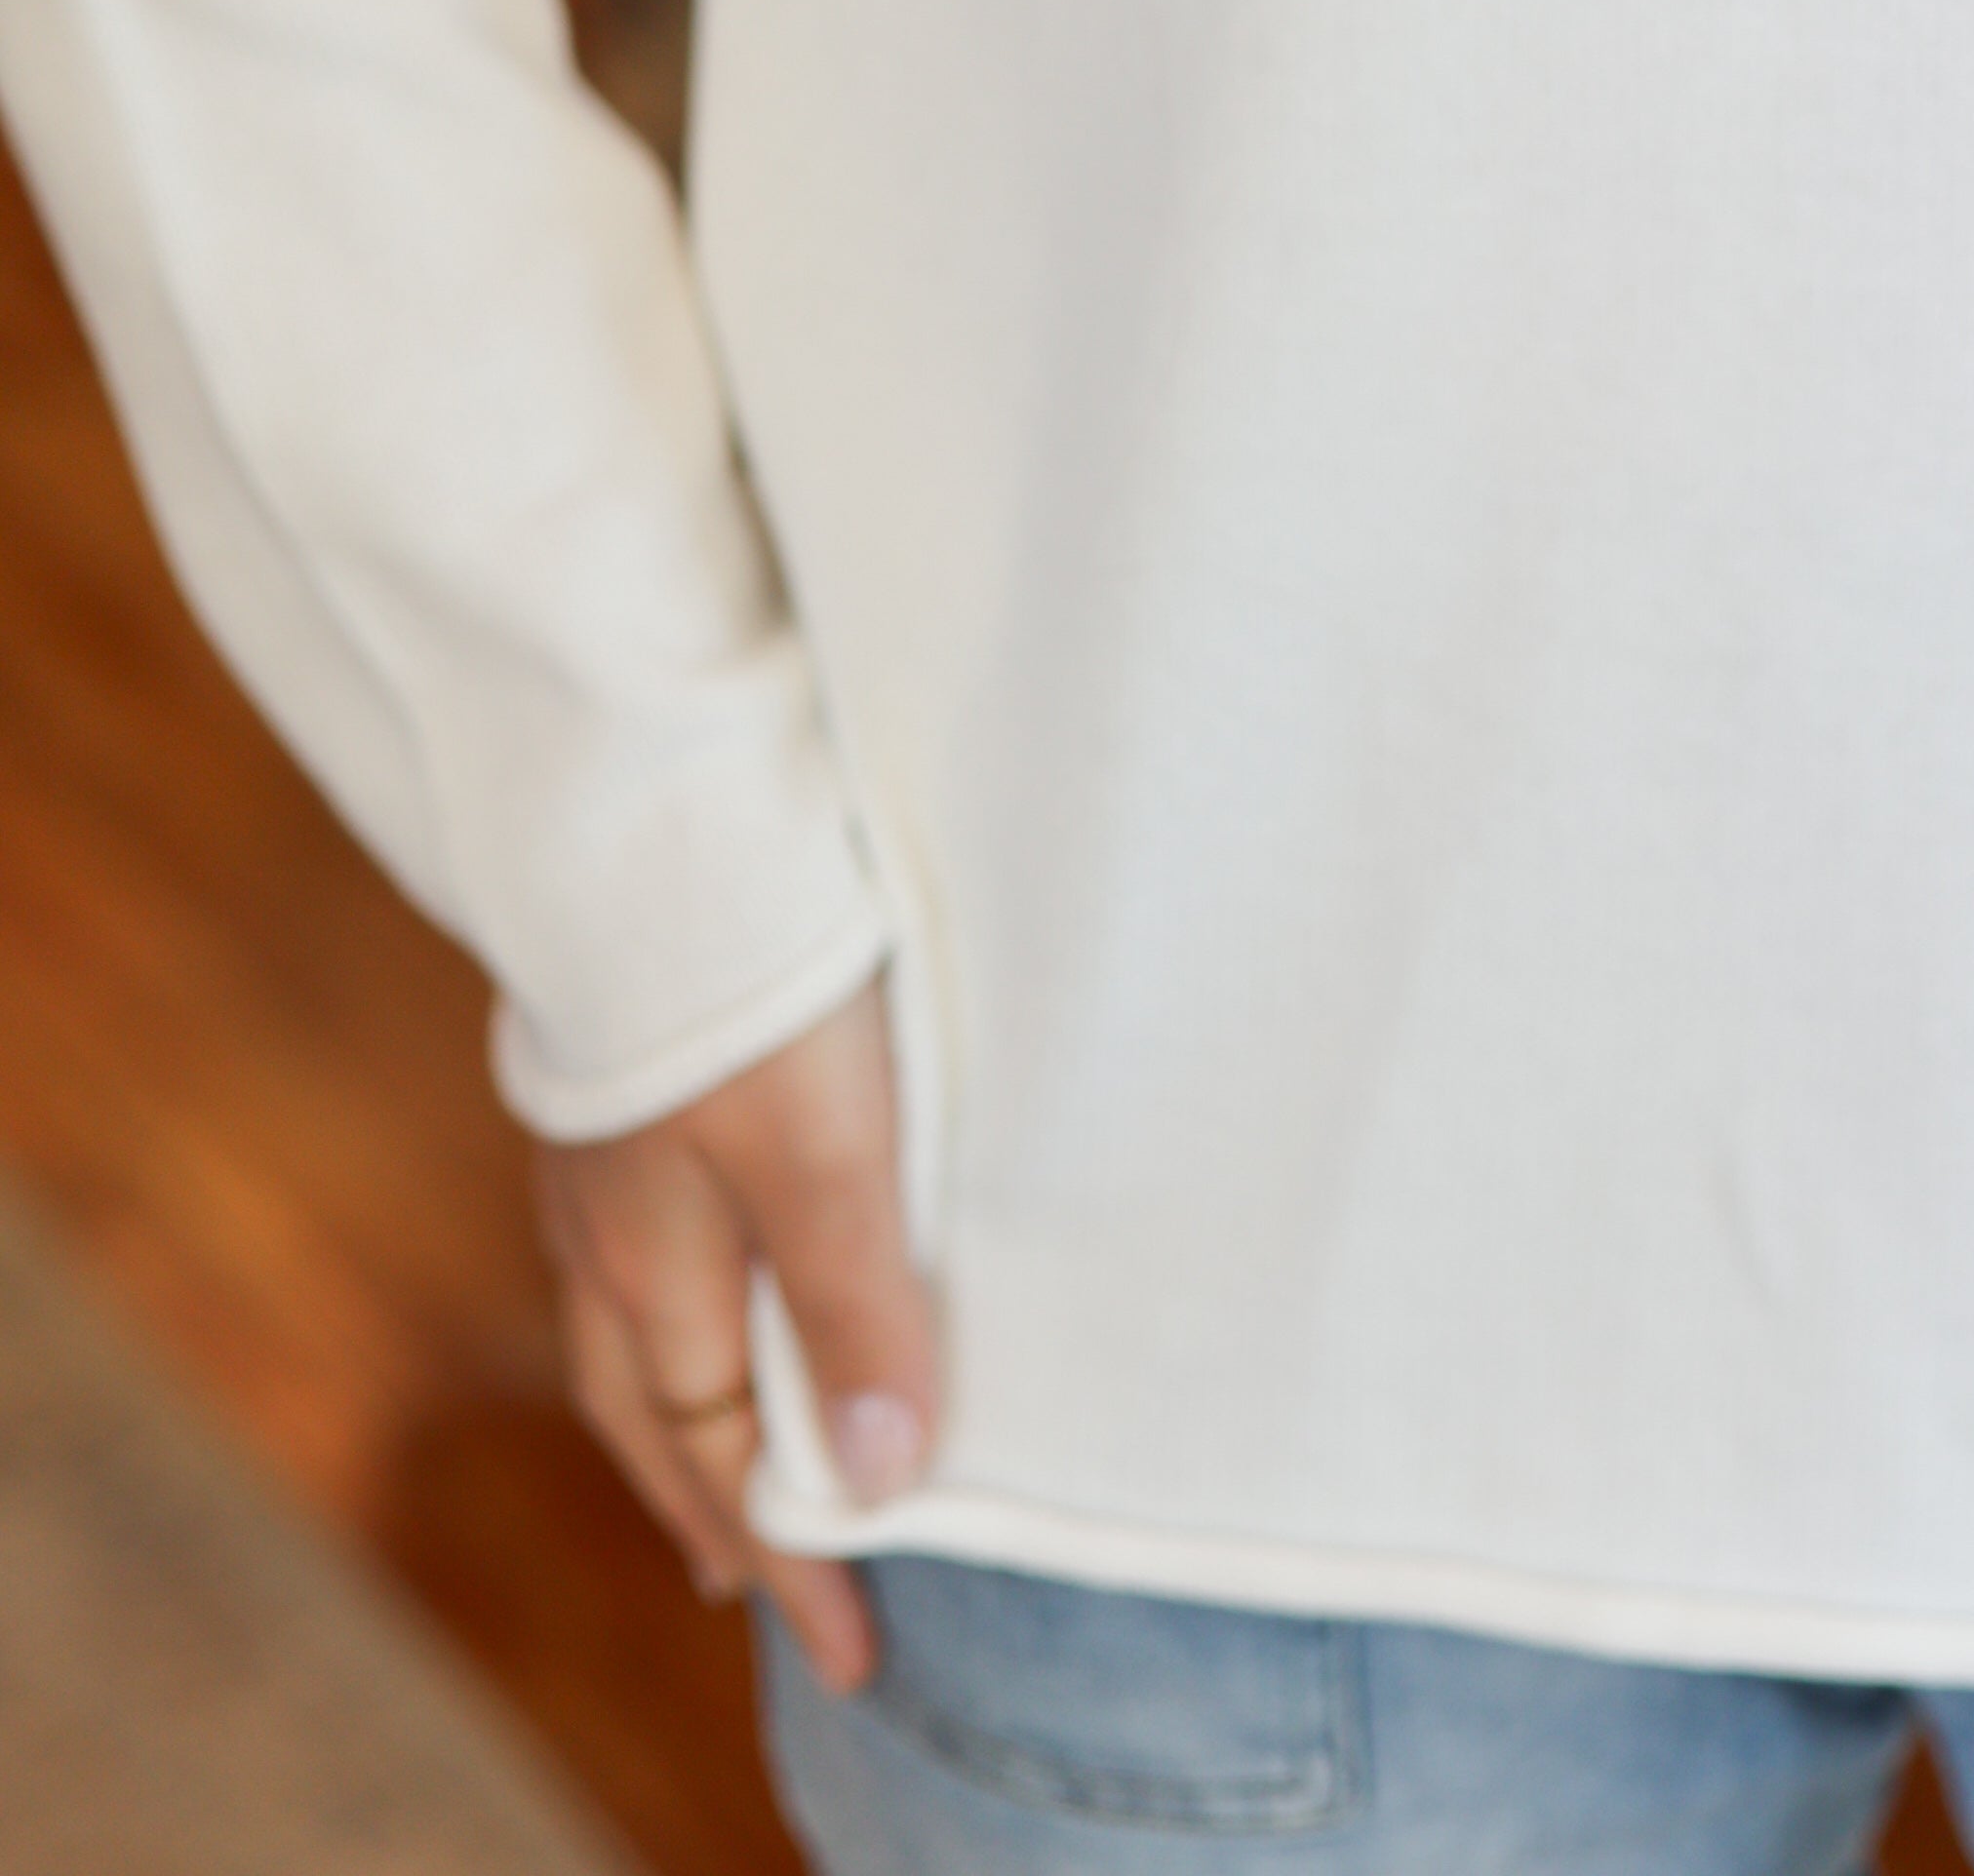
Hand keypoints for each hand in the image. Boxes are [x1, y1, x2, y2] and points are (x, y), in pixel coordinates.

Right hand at [531, 978, 938, 1695]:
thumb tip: (877, 1483)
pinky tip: (706, 1264)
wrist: (651, 814)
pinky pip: (645, 1239)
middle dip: (714, 1503)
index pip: (722, 1459)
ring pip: (644, 1323)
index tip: (854, 1650)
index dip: (790, 1556)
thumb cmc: (748, 989)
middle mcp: (610, 1228)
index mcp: (657, 1272)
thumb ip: (853, 1310)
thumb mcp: (826, 1158)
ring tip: (732, 1449)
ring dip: (692, 1404)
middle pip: (661, 1409)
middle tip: (754, 1575)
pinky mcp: (623, 1072)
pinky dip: (682, 1296)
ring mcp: (606, 1151)